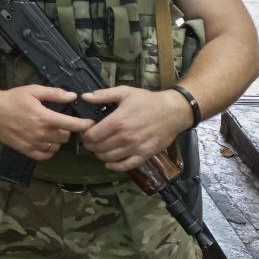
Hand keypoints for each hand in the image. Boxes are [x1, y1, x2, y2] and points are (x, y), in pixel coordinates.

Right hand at [0, 84, 92, 160]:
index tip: (90, 124)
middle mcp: (41, 133)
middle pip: (65, 137)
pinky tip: (45, 142)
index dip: (84, 125)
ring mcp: (33, 143)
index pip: (71, 125)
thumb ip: (55, 94)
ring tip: (51, 132)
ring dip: (57, 141)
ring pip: (56, 147)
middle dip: (67, 131)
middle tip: (62, 124)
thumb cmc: (14, 98)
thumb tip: (73, 96)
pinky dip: (48, 150)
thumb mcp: (34, 90)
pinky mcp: (25, 150)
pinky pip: (44, 155)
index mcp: (45, 117)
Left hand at [80, 86, 194, 172]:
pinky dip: (115, 167)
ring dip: (100, 155)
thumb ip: (103, 95)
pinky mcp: (145, 155)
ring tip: (99, 149)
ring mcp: (135, 148)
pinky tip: (109, 163)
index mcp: (118, 121)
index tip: (85, 133)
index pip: (93, 135)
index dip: (85, 136)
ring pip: (110, 157)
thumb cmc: (147, 101)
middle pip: (99, 147)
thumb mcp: (125, 92)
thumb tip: (84, 97)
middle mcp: (125, 137)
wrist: (173, 111)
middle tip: (90, 142)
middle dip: (90, 146)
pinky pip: (126, 166)